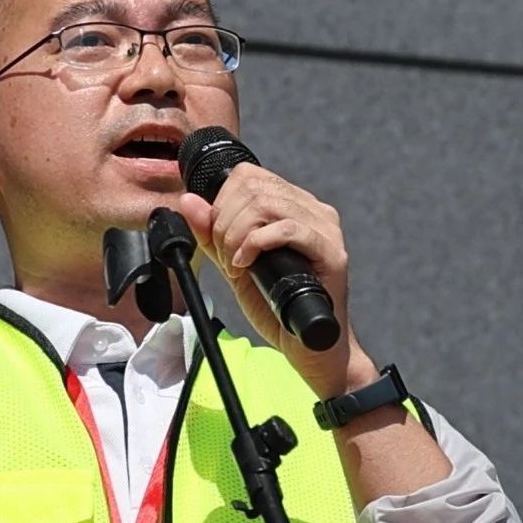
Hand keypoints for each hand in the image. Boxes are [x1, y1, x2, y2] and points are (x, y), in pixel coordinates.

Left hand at [177, 164, 377, 398]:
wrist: (306, 346)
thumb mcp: (232, 265)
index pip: (247, 176)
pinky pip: (287, 229)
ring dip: (237, 235)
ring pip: (267, 204)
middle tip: (226, 256)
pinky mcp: (332, 252)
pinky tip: (246, 265)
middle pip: (253, 187)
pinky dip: (256, 244)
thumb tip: (189, 200)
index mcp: (292, 205)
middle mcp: (312, 210)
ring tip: (237, 264)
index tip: (218, 238)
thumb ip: (211, 234)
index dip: (222, 203)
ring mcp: (325, 228)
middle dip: (225, 222)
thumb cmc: (275, 307)